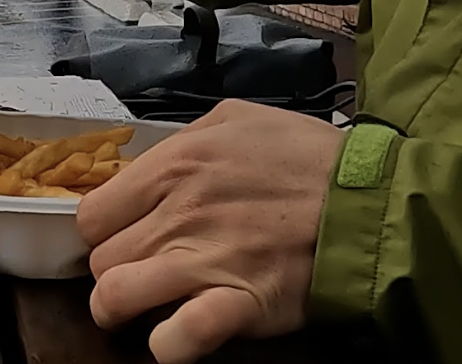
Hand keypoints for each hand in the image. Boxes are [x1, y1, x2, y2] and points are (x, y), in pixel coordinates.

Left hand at [76, 100, 346, 363]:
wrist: (369, 200)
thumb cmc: (307, 156)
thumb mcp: (237, 119)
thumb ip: (183, 140)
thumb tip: (147, 168)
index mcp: (175, 165)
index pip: (92, 214)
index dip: (104, 231)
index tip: (123, 237)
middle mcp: (177, 213)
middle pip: (101, 260)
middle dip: (117, 269)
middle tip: (143, 270)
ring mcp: (204, 261)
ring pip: (116, 298)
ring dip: (124, 309)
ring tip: (146, 308)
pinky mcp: (238, 305)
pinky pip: (176, 339)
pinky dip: (168, 345)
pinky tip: (176, 336)